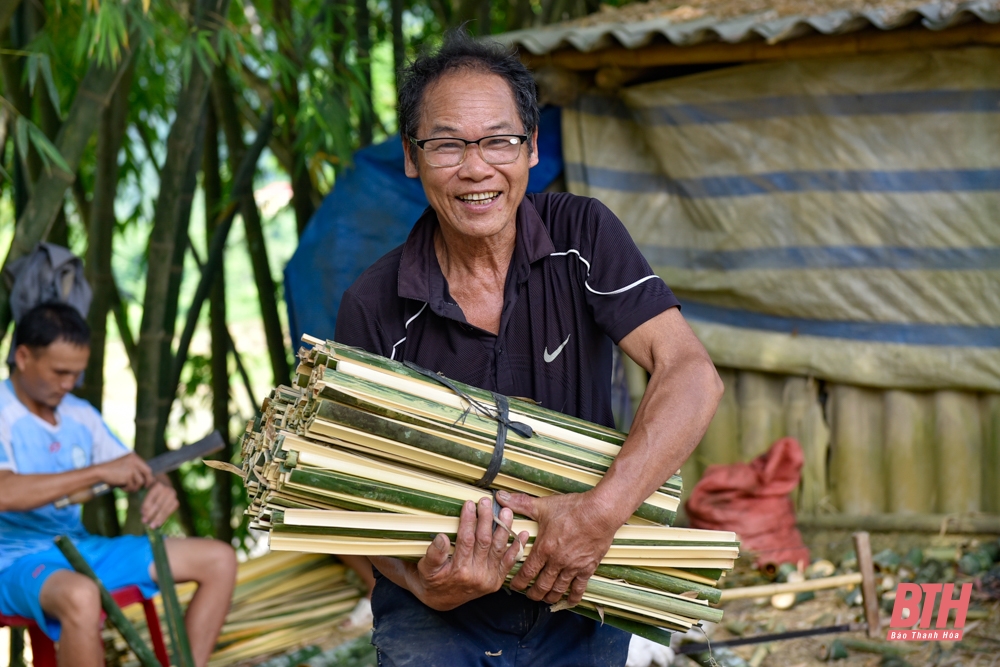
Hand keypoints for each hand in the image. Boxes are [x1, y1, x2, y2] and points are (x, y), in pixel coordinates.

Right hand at [97, 453, 153, 492]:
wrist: (100, 472)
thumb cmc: (112, 471)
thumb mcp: (125, 467)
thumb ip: (135, 470)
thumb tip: (149, 480)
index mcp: (134, 457)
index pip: (147, 467)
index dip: (149, 476)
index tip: (147, 483)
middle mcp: (134, 461)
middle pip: (148, 473)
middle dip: (147, 482)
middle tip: (144, 487)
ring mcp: (131, 468)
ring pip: (140, 482)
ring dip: (134, 487)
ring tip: (126, 487)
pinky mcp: (128, 475)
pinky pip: (132, 486)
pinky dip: (127, 489)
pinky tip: (121, 487)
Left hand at [141, 479, 178, 527]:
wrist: (166, 484)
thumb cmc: (154, 489)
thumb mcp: (148, 489)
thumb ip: (146, 499)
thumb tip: (143, 513)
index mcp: (158, 485)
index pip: (151, 497)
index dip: (146, 506)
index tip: (141, 513)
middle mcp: (168, 490)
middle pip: (158, 504)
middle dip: (150, 514)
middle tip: (144, 521)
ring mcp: (173, 496)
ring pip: (165, 509)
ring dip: (157, 518)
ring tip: (152, 526)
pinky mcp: (176, 502)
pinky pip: (170, 512)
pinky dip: (164, 518)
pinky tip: (159, 524)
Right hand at [406, 497, 527, 610]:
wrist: (441, 600)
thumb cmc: (432, 580)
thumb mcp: (426, 568)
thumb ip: (434, 554)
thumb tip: (442, 537)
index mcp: (460, 570)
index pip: (466, 539)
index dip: (468, 520)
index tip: (469, 504)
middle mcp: (477, 575)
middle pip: (485, 541)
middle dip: (486, 519)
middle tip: (486, 502)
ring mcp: (489, 579)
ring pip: (499, 549)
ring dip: (504, 529)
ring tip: (506, 512)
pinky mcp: (497, 580)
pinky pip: (509, 562)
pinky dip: (517, 547)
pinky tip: (523, 533)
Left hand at [498, 490, 619, 605]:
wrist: (600, 512)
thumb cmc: (573, 508)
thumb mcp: (544, 505)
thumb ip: (521, 503)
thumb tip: (500, 497)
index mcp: (544, 548)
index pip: (527, 572)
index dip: (519, 582)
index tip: (514, 586)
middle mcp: (557, 562)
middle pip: (542, 585)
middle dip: (534, 593)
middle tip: (529, 596)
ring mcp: (573, 567)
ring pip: (558, 589)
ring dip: (550, 596)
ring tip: (545, 599)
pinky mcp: (588, 568)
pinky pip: (579, 587)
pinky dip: (573, 597)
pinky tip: (570, 601)